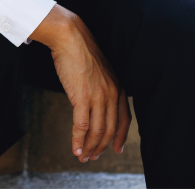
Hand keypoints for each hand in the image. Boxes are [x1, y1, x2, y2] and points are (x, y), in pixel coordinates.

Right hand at [30, 5, 129, 161]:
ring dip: (89, 147)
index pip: (124, 119)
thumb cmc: (81, 51)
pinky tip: (75, 148)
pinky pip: (81, 125)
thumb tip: (94, 100)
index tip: (116, 148)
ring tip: (82, 156)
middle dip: (101, 146)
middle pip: (110, 129)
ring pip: (97, 130)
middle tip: (92, 156)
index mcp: (119, 87)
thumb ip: (101, 86)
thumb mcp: (99, 71)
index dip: (120, 136)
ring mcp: (98, 96)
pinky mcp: (82, 96)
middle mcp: (112, 94)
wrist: (70, 36)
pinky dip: (78, 140)